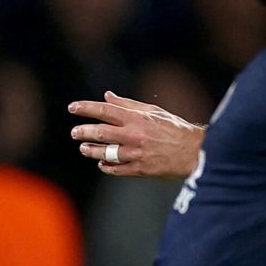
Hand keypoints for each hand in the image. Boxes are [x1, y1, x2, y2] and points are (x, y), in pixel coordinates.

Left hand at [67, 91, 202, 178]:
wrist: (193, 152)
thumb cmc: (174, 128)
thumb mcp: (153, 111)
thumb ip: (128, 104)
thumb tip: (107, 96)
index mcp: (136, 118)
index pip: (105, 110)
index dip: (86, 108)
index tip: (72, 108)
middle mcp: (134, 135)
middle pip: (100, 133)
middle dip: (83, 132)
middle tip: (75, 132)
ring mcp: (135, 153)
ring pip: (104, 153)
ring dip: (90, 150)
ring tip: (84, 148)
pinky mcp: (139, 169)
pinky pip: (115, 169)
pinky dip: (105, 166)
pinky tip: (101, 163)